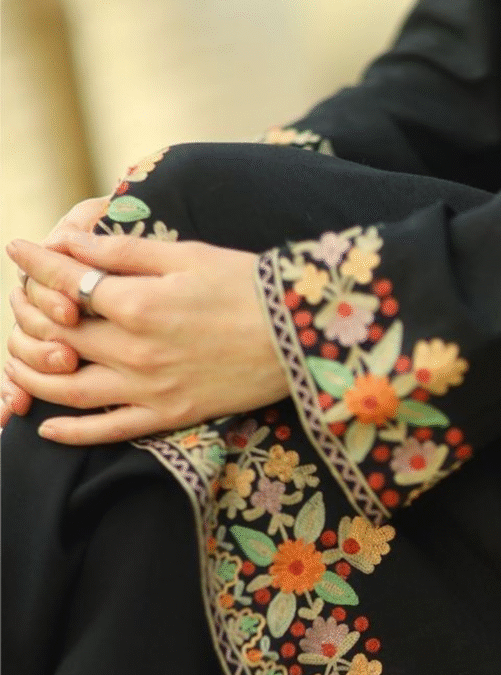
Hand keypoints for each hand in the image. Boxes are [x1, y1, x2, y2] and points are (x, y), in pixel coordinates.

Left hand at [3, 230, 288, 444]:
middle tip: (19, 303)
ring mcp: (152, 389)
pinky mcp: (171, 416)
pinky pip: (111, 431)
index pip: (66, 283)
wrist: (299, 336)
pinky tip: (46, 428)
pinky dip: (73, 433)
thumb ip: (122, 251)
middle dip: (29, 316)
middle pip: (59, 337)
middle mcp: (136, 351)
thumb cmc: (246, 285)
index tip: (17, 248)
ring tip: (15, 364)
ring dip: (33, 377)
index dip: (36, 263)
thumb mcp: (185, 254)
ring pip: (70, 389)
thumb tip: (68, 242)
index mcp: (138, 304)